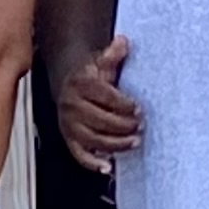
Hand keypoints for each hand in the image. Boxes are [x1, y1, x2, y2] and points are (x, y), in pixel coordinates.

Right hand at [55, 36, 139, 170]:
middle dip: (123, 125)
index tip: (138, 108)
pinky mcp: (68, 138)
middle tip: (140, 126)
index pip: (103, 96)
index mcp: (80, 84)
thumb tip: (122, 42)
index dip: (122, 104)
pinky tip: (108, 167)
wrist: (69, 86)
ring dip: (115, 144)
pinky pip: (79, 154)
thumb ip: (112, 53)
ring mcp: (69, 124)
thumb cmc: (88, 76)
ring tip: (134, 142)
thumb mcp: (100, 62)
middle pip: (99, 120)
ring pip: (92, 139)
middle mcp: (71, 105)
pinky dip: (92, 163)